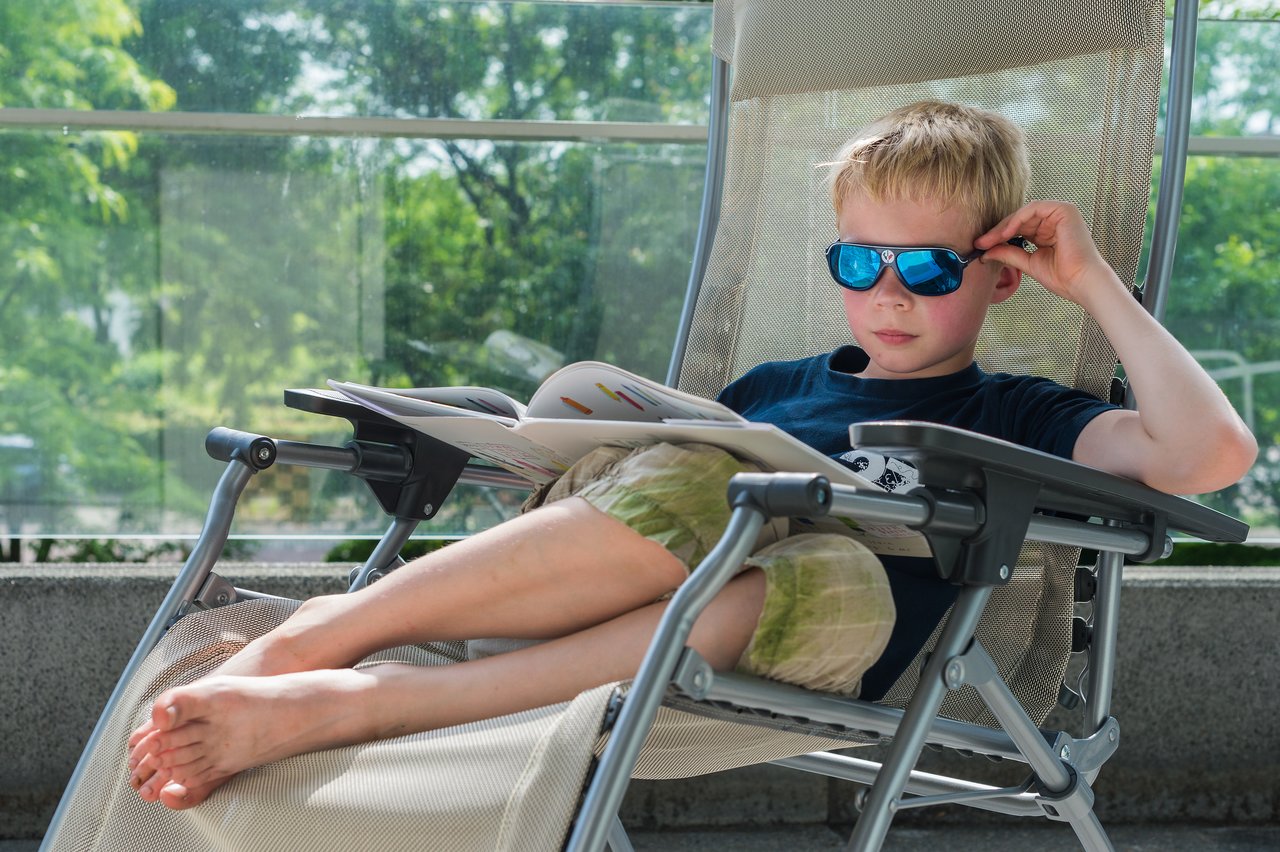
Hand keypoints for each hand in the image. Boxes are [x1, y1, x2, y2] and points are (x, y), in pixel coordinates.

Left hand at [974, 201, 1120, 306]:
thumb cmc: (1062, 277)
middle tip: (980, 242)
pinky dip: (1017, 220)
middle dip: (998, 231)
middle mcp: (1055, 220)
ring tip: (989, 240)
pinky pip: (1034, 209)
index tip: (981, 246)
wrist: (1081, 283)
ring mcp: (1061, 213)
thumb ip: (1008, 254)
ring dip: (1004, 226)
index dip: (999, 235)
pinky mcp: (1064, 210)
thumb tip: (985, 251)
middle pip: (1019, 219)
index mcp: (1048, 231)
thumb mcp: (1028, 263)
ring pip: (1024, 213)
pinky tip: (1005, 234)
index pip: (1019, 227)